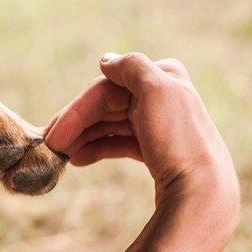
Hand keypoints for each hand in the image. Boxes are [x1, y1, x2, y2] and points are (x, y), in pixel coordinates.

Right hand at [45, 52, 238, 210]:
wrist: (202, 191)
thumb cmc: (177, 140)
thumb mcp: (157, 90)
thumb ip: (131, 67)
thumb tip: (105, 61)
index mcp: (161, 76)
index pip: (105, 88)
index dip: (76, 110)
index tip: (52, 136)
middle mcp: (160, 96)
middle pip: (105, 106)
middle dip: (75, 125)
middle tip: (48, 147)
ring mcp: (157, 124)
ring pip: (109, 125)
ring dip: (82, 137)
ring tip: (61, 156)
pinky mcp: (156, 150)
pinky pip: (119, 142)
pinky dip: (98, 148)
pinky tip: (79, 160)